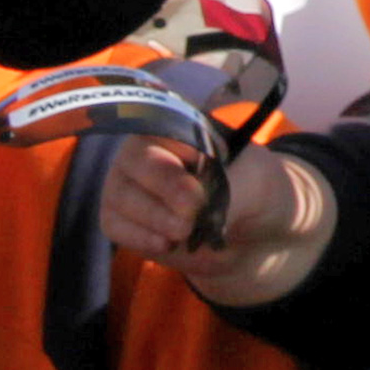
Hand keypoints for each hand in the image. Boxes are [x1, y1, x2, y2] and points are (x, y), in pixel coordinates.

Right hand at [99, 136, 333, 307]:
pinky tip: (166, 244)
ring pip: (121, 195)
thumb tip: (197, 208)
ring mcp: (127, 184)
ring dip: (155, 217)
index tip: (200, 180)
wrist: (247, 232)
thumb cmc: (252, 190)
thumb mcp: (255, 181)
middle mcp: (146, 149)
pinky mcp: (120, 219)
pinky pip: (114, 225)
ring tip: (185, 232)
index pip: (164, 127)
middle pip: (136, 160)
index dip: (180, 153)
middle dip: (166, 188)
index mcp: (180, 125)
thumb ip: (230, 187)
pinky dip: (140, 236)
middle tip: (192, 212)